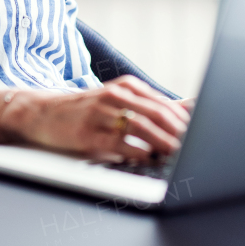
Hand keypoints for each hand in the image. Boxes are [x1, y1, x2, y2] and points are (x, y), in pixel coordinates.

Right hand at [0, 76, 189, 162]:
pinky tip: (148, 158)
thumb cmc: (87, 111)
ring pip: (141, 127)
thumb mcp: (120, 102)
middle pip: (158, 114)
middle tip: (196, 150)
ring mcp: (101, 113)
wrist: (42, 113)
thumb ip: (155, 106)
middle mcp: (116, 95)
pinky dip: (137, 150)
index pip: (165, 105)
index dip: (186, 123)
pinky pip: (118, 142)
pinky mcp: (88, 132)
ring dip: (164, 143)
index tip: (203, 138)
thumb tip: (193, 106)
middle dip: (180, 134)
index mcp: (128, 87)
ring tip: (179, 156)